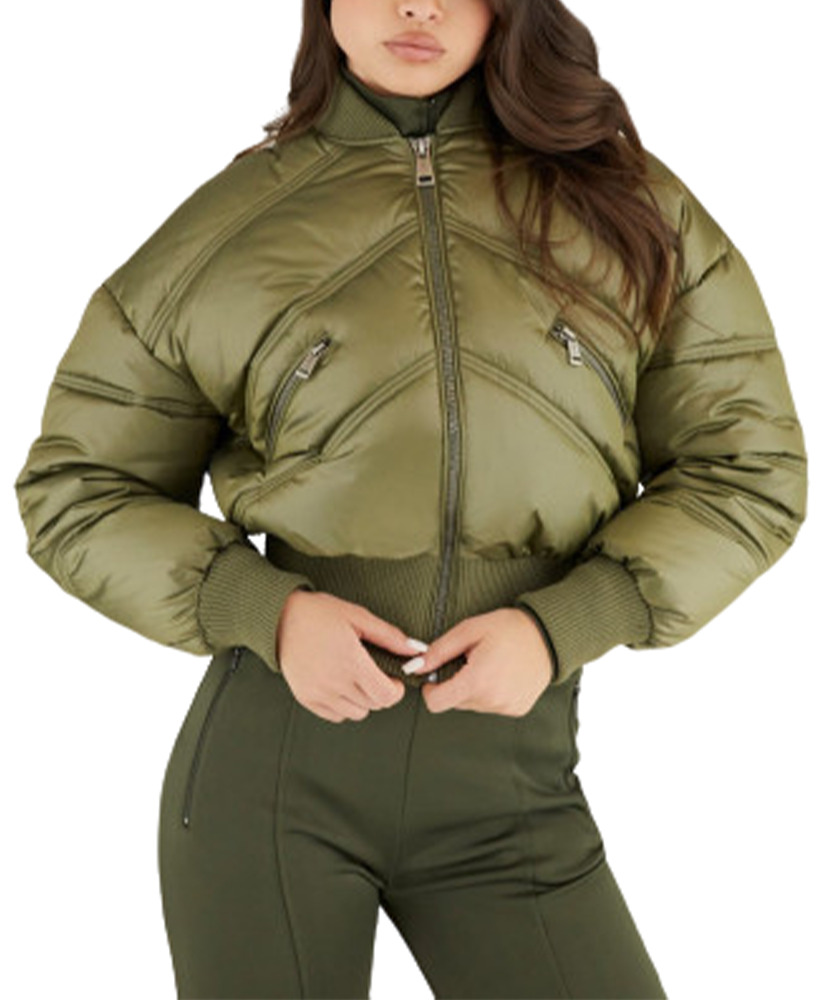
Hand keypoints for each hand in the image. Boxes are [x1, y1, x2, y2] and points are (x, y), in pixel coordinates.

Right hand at [276, 590, 423, 722]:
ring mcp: (318, 693)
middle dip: (381, 691)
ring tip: (355, 677)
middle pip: (374, 704)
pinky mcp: (306, 698)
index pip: (386, 695)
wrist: (280, 617)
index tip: (395, 679)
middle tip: (374, 673)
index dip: (397, 690)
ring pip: (356, 713)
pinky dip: (343, 705)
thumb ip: (390, 636)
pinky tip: (340, 684)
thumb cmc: (319, 613)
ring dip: (363, 699)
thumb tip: (416, 650)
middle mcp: (334, 682)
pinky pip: (336, 716)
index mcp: (350, 662)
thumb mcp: (358, 617)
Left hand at [404, 608, 555, 715]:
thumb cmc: (510, 628)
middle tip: (470, 661)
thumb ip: (439, 650)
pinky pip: (490, 705)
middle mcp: (492, 700)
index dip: (430, 689)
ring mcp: (506, 707)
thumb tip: (416, 666)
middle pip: (454, 702)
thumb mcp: (469, 630)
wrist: (549, 636)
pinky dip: (489, 692)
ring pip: (472, 704)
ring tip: (489, 665)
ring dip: (473, 688)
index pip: (436, 703)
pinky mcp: (516, 709)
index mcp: (477, 681)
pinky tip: (501, 674)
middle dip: (455, 683)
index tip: (436, 675)